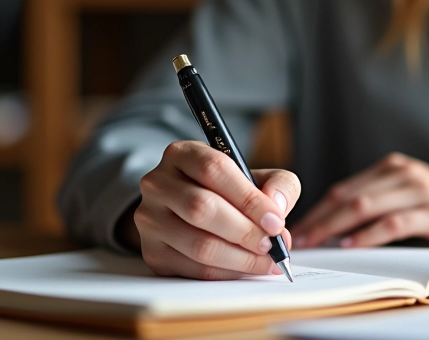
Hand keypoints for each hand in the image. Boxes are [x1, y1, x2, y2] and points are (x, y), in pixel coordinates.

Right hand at [133, 141, 300, 279]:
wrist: (188, 212)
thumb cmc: (229, 192)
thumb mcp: (257, 177)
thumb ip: (278, 185)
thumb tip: (277, 209)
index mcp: (182, 155)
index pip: (214, 169)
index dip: (249, 198)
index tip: (276, 221)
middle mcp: (158, 183)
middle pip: (202, 208)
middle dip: (246, 232)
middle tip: (273, 246)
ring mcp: (150, 219)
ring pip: (198, 244)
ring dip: (240, 258)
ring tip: (266, 261)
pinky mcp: (152, 252)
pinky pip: (194, 269)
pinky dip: (227, 273)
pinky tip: (245, 268)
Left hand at [291, 152, 428, 249]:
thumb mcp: (412, 196)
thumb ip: (381, 203)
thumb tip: (338, 228)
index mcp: (394, 168)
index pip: (344, 188)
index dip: (316, 209)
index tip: (295, 228)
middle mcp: (403, 173)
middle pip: (348, 196)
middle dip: (318, 219)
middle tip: (294, 239)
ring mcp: (419, 191)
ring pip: (364, 206)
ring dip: (334, 226)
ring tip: (314, 243)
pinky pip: (393, 223)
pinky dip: (368, 234)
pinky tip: (351, 244)